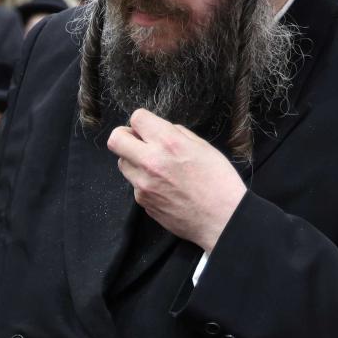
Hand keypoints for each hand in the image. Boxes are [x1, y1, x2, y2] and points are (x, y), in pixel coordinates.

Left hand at [107, 108, 245, 250]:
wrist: (222, 219)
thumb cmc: (219, 181)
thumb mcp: (204, 147)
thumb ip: (177, 134)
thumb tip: (160, 130)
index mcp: (168, 143)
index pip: (136, 118)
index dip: (142, 121)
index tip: (149, 128)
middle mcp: (150, 161)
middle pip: (115, 140)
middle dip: (125, 137)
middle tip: (139, 142)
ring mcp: (142, 184)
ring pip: (122, 163)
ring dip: (133, 160)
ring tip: (156, 166)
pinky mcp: (142, 201)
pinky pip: (134, 184)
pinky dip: (144, 181)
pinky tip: (164, 187)